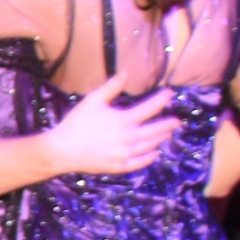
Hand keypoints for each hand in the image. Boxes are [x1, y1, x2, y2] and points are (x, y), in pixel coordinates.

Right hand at [41, 71, 176, 176]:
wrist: (62, 150)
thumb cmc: (76, 123)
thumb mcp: (92, 100)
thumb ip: (111, 87)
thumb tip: (125, 73)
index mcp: (123, 120)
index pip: (148, 109)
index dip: (161, 100)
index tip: (170, 94)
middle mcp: (128, 138)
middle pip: (154, 131)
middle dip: (167, 125)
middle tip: (177, 121)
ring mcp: (124, 154)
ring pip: (148, 146)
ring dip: (160, 139)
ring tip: (167, 135)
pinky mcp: (118, 166)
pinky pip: (139, 163)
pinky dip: (148, 158)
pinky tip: (154, 154)